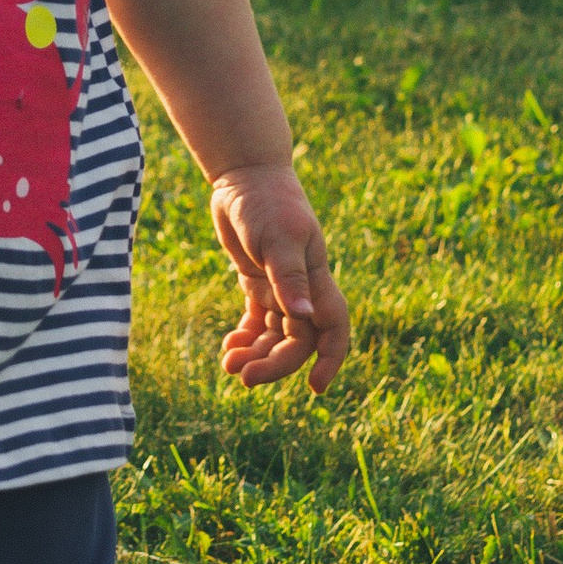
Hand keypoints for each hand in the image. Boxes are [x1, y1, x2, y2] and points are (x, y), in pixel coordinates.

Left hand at [207, 161, 351, 392]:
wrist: (244, 175)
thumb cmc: (266, 202)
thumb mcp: (277, 238)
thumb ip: (289, 278)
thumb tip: (304, 319)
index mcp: (315, 279)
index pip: (334, 328)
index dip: (331, 358)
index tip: (315, 388)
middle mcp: (301, 288)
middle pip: (298, 341)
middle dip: (275, 364)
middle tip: (243, 377)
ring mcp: (279, 286)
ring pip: (275, 336)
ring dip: (256, 355)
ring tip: (229, 363)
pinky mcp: (257, 281)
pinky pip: (257, 322)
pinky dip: (246, 338)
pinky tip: (229, 347)